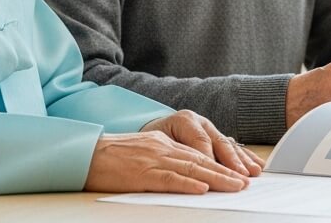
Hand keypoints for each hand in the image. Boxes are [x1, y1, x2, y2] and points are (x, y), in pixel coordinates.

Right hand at [84, 130, 248, 194]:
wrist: (85, 153)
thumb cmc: (110, 157)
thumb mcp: (143, 152)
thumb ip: (164, 157)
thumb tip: (185, 171)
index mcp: (164, 143)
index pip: (198, 154)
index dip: (220, 164)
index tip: (237, 173)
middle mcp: (163, 148)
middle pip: (201, 160)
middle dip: (225, 171)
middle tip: (245, 182)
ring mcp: (154, 160)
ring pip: (191, 169)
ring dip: (216, 178)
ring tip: (234, 186)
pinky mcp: (142, 173)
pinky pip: (169, 178)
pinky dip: (188, 184)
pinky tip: (202, 188)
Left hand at [142, 110, 263, 177]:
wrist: (151, 130)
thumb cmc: (150, 140)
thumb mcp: (154, 143)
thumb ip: (170, 151)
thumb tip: (185, 168)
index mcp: (184, 120)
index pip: (199, 139)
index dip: (209, 156)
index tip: (215, 171)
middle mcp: (201, 122)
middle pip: (219, 142)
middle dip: (232, 160)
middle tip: (241, 174)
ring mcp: (211, 129)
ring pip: (229, 144)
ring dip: (242, 160)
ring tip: (254, 171)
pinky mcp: (217, 138)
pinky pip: (233, 147)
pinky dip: (245, 157)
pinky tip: (257, 164)